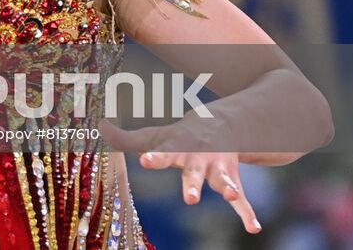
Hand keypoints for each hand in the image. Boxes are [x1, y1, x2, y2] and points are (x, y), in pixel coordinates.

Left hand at [102, 118, 261, 233]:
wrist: (225, 124)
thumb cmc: (181, 136)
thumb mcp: (155, 136)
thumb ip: (127, 138)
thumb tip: (99, 126)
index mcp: (178, 149)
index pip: (163, 153)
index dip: (154, 157)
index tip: (145, 160)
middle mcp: (199, 159)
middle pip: (194, 173)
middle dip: (193, 184)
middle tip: (190, 198)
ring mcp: (218, 170)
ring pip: (224, 180)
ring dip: (227, 188)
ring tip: (229, 196)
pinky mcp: (233, 181)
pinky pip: (243, 199)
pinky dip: (248, 213)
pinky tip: (253, 228)